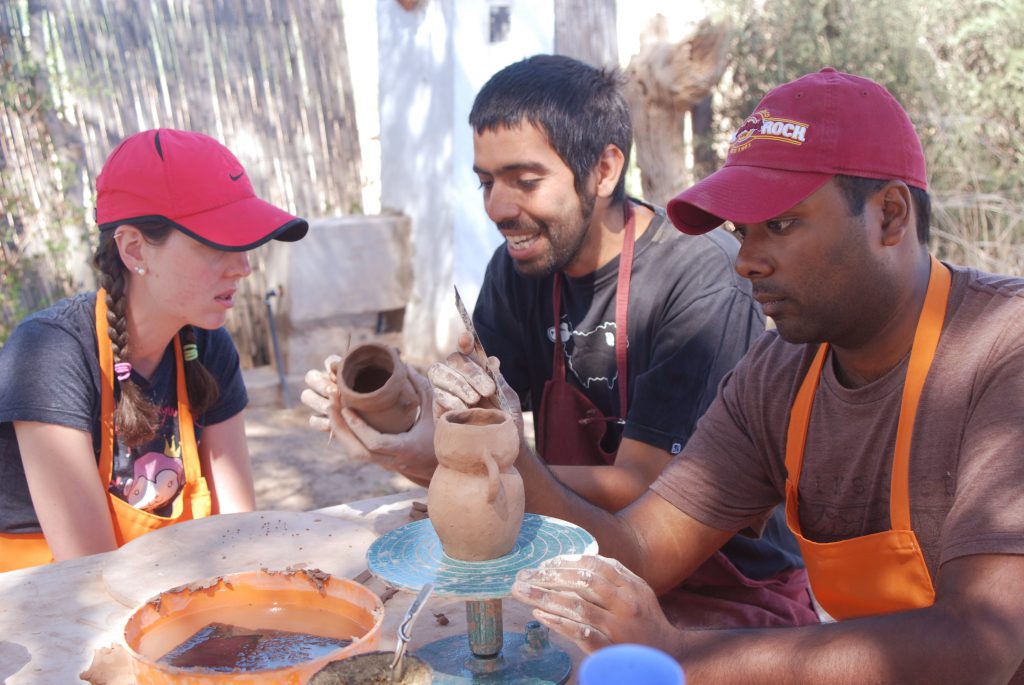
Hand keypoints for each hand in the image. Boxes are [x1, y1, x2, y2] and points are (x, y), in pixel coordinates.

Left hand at [301, 353, 437, 484]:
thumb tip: (404, 367)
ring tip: (331, 407)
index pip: (376, 443)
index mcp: (405, 449)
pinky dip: (345, 435)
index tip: (348, 409)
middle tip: (331, 404)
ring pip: (354, 453)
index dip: (360, 428)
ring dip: (339, 431)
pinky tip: (338, 417)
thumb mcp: (434, 413)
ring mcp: (383, 463)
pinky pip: (356, 451)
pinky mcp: (377, 461)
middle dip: (340, 428)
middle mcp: (391, 460)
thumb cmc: (437, 438)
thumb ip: (421, 391)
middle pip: (358, 451)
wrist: (436, 466)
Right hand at [427, 332, 523, 433]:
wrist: (496, 450)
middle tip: (487, 390)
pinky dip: (452, 400)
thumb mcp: (508, 400)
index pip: (467, 350)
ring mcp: (446, 392)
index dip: (465, 342)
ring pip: (439, 373)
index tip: (467, 338)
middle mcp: (459, 378)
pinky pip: (438, 396)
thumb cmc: (505, 423)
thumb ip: (499, 381)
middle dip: (469, 371)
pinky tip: (464, 410)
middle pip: (452, 359)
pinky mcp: (437, 409)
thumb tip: (492, 360)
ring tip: (475, 401)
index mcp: (477, 372)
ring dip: (459, 385)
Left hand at [511, 554, 679, 654]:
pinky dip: (557, 622)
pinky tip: (539, 615)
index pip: (594, 565)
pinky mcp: (610, 648)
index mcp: (631, 586)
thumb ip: (614, 575)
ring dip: (545, 596)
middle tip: (525, 575)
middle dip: (549, 576)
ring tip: (522, 591)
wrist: (668, 656)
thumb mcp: (638, 592)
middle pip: (582, 582)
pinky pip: (579, 633)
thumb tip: (579, 560)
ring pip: (577, 606)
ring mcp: (617, 627)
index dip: (566, 562)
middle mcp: (625, 603)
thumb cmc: (647, 621)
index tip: (544, 564)